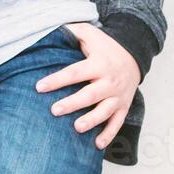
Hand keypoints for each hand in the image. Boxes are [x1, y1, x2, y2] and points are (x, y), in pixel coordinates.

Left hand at [36, 22, 139, 148]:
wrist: (135, 54)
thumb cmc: (105, 46)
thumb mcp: (90, 33)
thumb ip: (71, 31)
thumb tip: (47, 29)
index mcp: (98, 63)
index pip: (75, 73)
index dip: (57, 80)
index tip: (39, 87)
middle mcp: (109, 81)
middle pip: (89, 94)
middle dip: (72, 103)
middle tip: (54, 110)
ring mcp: (118, 95)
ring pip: (104, 111)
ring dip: (91, 120)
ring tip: (76, 127)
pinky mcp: (124, 106)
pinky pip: (117, 123)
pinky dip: (109, 134)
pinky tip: (97, 144)